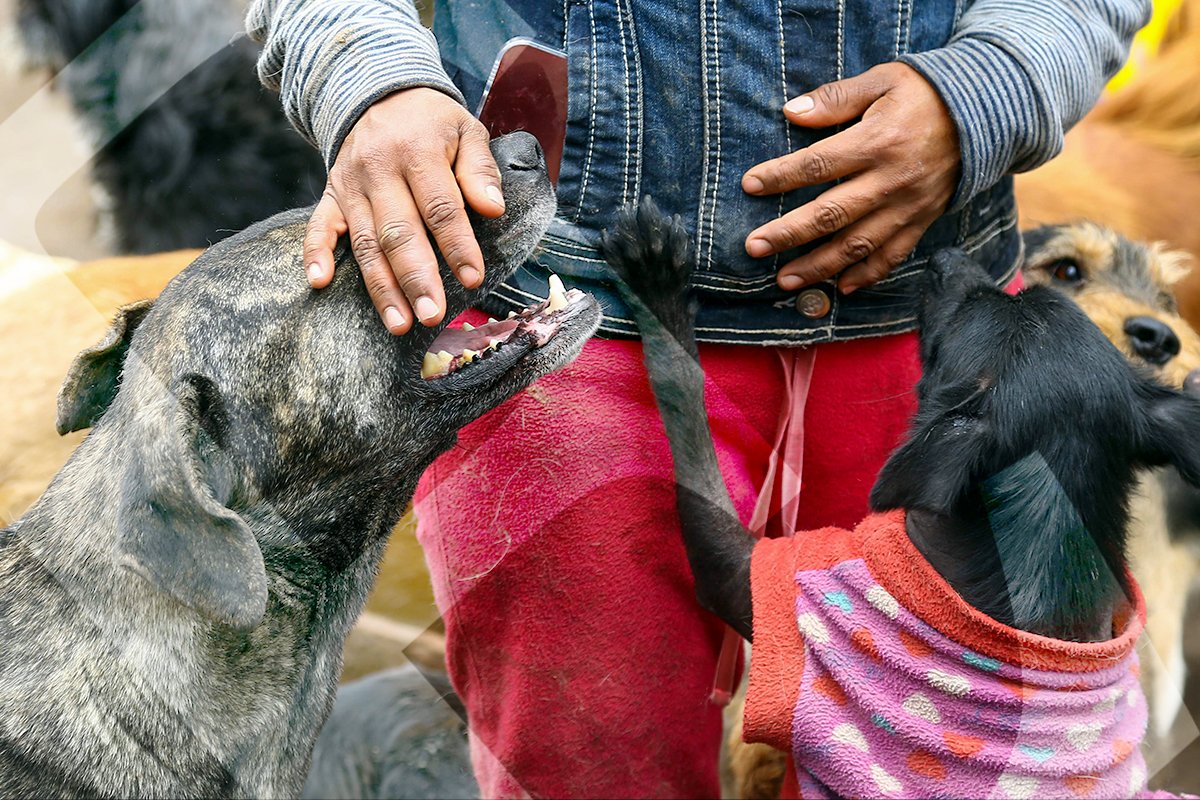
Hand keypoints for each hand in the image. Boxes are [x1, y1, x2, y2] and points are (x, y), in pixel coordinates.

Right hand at [304, 88, 505, 333]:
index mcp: (417, 152)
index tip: (472, 278)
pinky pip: (318, 226)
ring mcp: (350, 185)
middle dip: (416, 278)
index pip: (439, 206)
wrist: (378, 92)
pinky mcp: (330, 194)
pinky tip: (319, 283)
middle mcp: (378, 170)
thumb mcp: (465, 129)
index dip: (456, 245)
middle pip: (398, 232)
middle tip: (432, 315)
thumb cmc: (432, 122)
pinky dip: (315, 254)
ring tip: (398, 323)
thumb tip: (493, 208)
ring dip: (380, 286)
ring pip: (364, 242)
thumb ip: (479, 169)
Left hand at [743, 62, 959, 293]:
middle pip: (831, 214)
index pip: (818, 164)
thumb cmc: (926, 93)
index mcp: (877, 142)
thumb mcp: (883, 81)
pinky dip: (865, 276)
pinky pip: (892, 257)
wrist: (987, 114)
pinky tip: (838, 288)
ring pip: (856, 245)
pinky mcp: (922, 222)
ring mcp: (908, 207)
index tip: (750, 185)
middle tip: (754, 247)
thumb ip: (836, 99)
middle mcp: (891, 181)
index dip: (781, 176)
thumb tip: (791, 112)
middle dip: (789, 234)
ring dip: (818, 266)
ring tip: (784, 280)